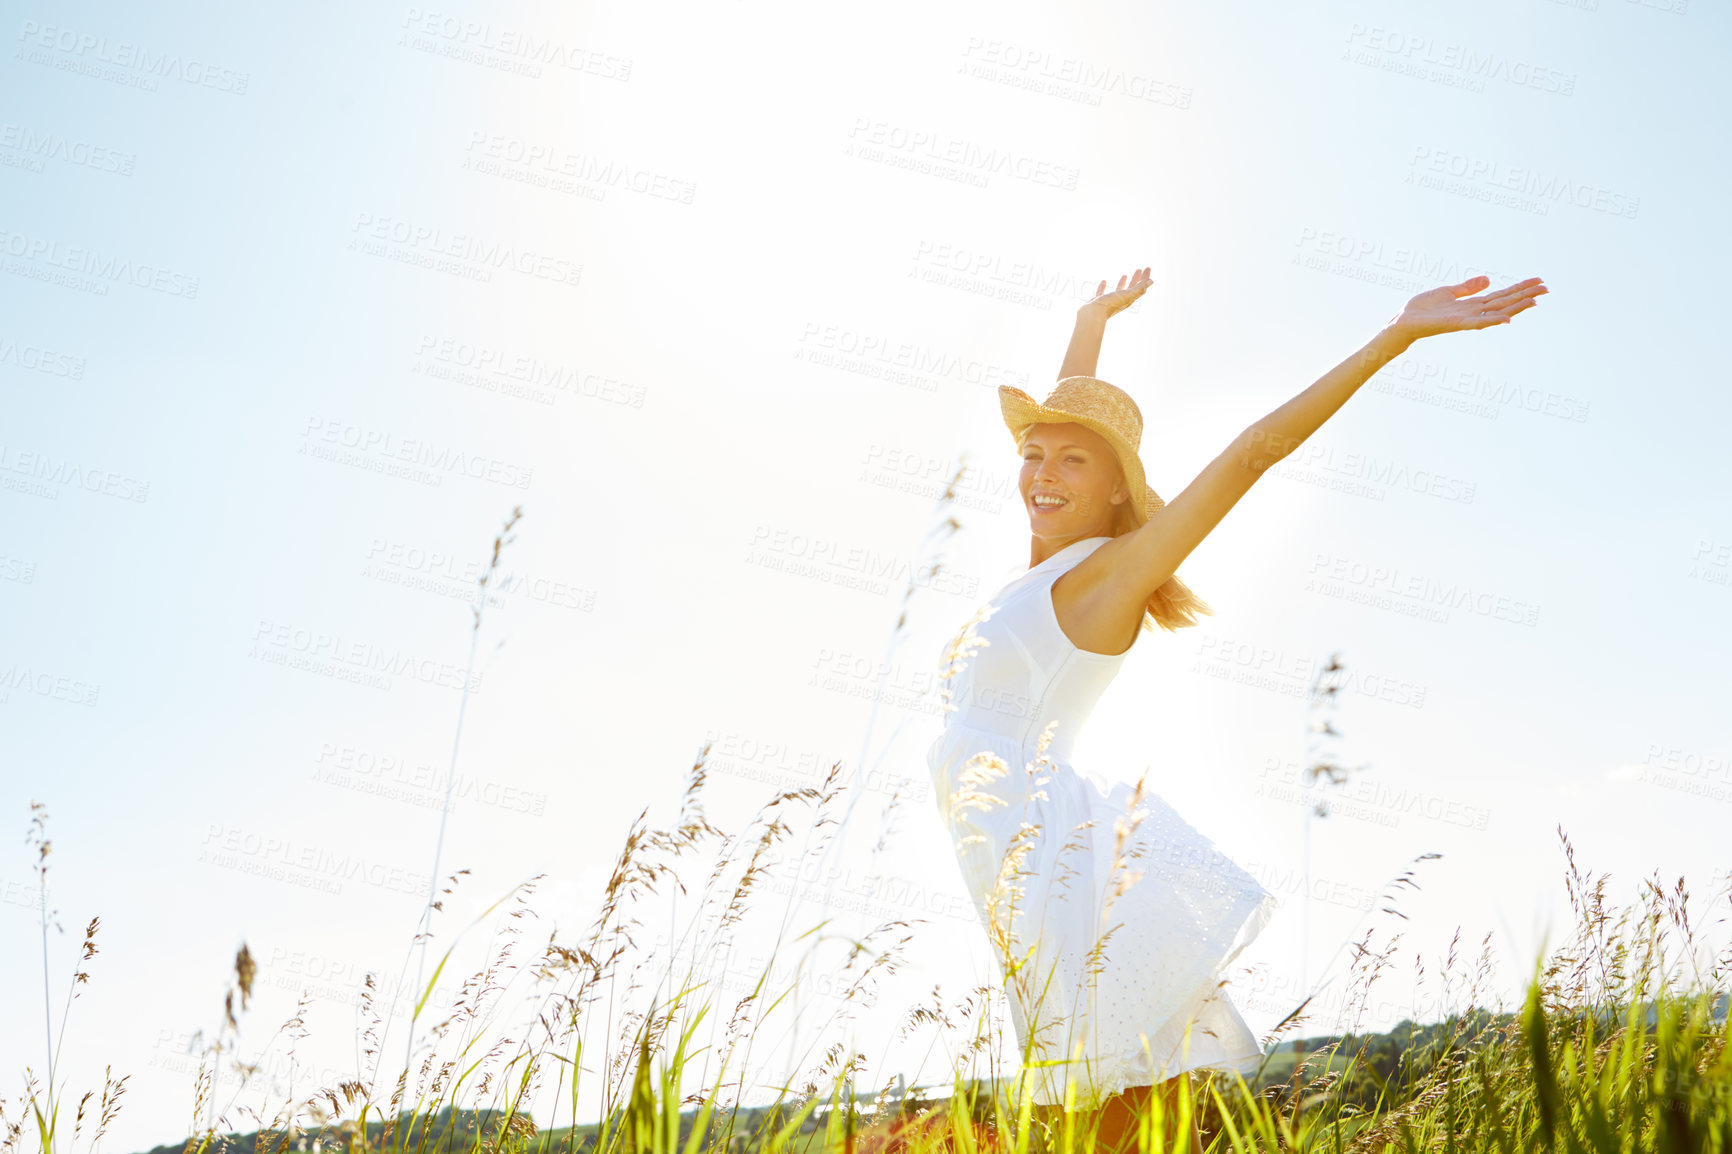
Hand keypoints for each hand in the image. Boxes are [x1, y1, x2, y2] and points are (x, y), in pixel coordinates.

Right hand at [1079, 267, 1152, 319]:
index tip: (1147, 267)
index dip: (1145, 278)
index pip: (1140, 287)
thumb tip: (1152, 281)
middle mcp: (1120, 301)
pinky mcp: (1098, 301)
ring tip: (1125, 275)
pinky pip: (1102, 292)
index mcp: (1128, 299)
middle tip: (1139, 269)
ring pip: (1118, 291)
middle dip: (1136, 279)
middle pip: (1131, 289)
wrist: (1091, 315)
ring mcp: (1109, 301)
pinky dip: (1104, 286)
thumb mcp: (1126, 295)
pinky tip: (1104, 281)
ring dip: (1122, 283)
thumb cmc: (1109, 305)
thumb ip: (1139, 288)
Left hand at [1390, 275, 1547, 341]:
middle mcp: (1472, 313)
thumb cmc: (1421, 310)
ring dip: (1516, 307)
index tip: (1538, 281)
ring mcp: (1465, 320)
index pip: (1501, 295)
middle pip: (1504, 303)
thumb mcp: (1447, 292)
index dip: (1519, 288)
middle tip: (1547, 288)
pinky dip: (1492, 321)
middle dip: (1525, 296)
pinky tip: (1507, 319)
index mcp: (1472, 304)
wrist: (1402, 322)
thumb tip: (1488, 279)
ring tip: (1535, 301)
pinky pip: (1477, 323)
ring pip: (1496, 313)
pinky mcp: (1455, 325)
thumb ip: (1468, 288)